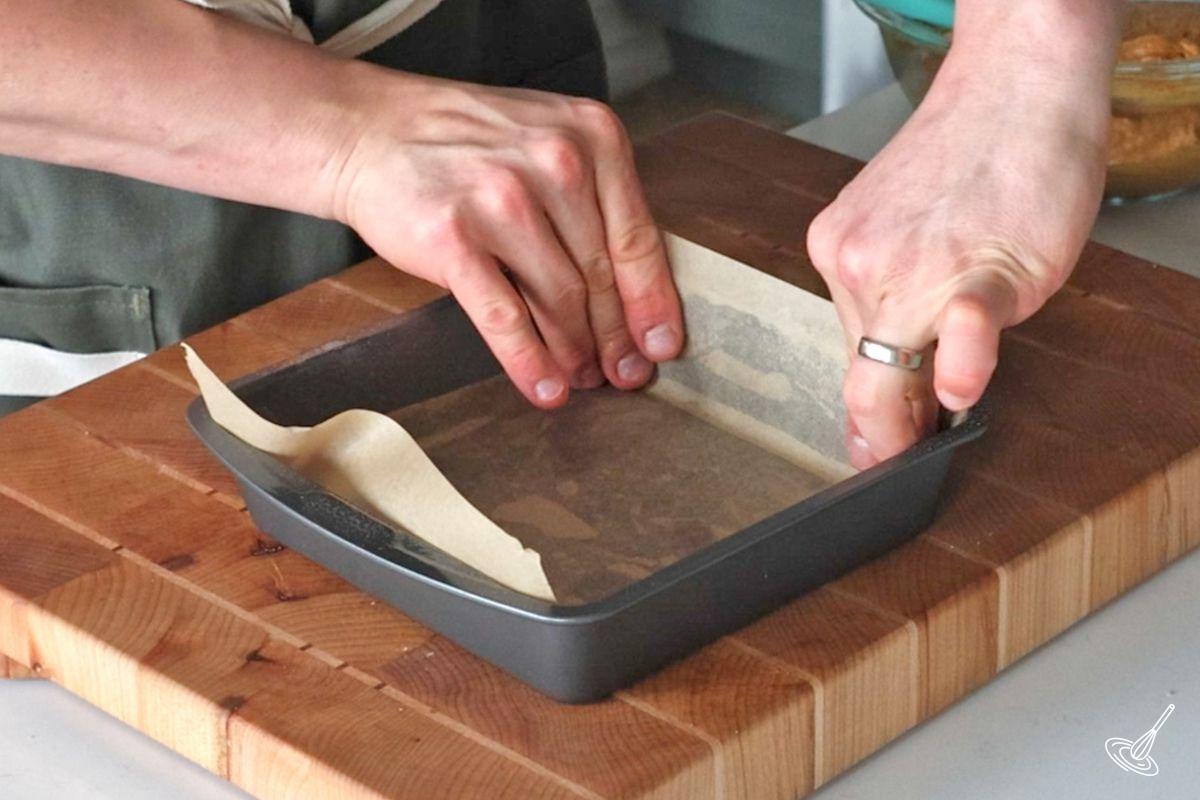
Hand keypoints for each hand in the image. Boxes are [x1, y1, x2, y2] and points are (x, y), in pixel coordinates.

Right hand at [329, 74, 683, 408]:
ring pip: (560, 300)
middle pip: (601, 276)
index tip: (661, 344)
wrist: (368, 130)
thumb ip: (593, 197)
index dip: (652, 302)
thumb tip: (634, 290)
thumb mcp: (546, 141)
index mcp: (592, 136)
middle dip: (616, 337)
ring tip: (583, 379)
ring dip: (575, 353)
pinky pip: (505, 317)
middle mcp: (555, 161)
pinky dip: (530, 362)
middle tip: (624, 373)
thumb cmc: (464, 145)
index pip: (637, 237)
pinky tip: (545, 388)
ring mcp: (502, 199)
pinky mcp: (453, 238)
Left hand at [805, 4, 1115, 468]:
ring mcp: (912, 265)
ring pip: (895, 362)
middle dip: (876, 430)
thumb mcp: (906, 225)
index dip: (864, 407)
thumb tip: (910, 377)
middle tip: (887, 463)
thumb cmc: (972, 156)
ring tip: (928, 438)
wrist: (1014, 89)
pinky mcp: (978, 266)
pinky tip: (957, 389)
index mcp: (840, 252)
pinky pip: (958, 327)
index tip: (869, 446)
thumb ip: (894, 296)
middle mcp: (858, 262)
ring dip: (913, 414)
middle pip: (861, 369)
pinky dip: (958, 364)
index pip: (846, 348)